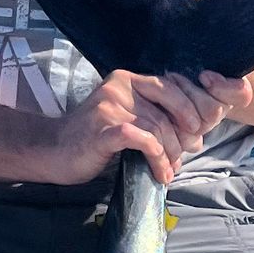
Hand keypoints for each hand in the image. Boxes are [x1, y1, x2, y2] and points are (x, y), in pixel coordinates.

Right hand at [44, 0, 252, 186]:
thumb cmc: (94, 139)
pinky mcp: (103, 129)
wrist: (55, 151)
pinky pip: (142, 140)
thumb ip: (158, 121)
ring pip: (157, 127)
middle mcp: (121, 86)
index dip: (192, 108)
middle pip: (168, 107)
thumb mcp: (130, 122)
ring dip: (170, 154)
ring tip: (170, 171)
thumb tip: (197, 136)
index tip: (198, 133)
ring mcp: (110, 106)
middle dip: (183, 135)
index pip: (172, 85)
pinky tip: (159, 172)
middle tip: (186, 155)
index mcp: (129, 79)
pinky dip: (156, 158)